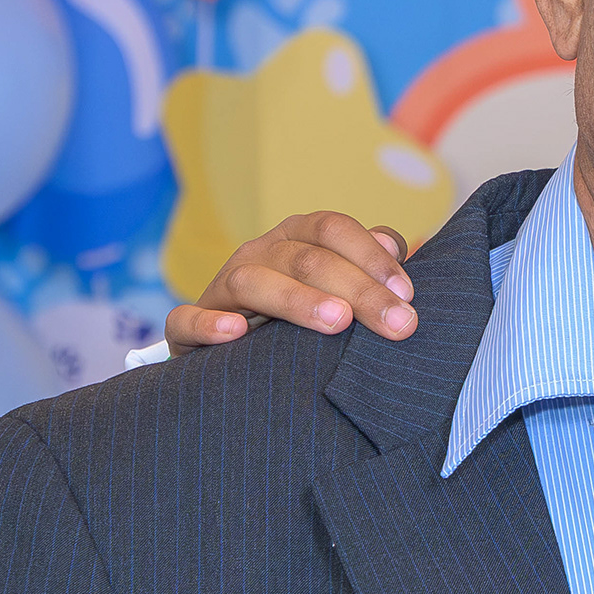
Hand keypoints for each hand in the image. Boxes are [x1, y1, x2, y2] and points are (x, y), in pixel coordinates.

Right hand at [162, 213, 414, 352]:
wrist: (237, 363)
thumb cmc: (302, 321)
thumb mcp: (339, 290)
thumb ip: (367, 264)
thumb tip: (394, 241)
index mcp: (295, 239)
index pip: (332, 229)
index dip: (372, 257)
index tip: (408, 296)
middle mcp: (258, 255)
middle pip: (306, 258)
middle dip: (358, 290)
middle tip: (397, 324)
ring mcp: (220, 289)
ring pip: (252, 281)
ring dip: (296, 299)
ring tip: (336, 322)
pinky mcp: (186, 330)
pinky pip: (187, 320)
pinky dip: (208, 323)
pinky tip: (236, 333)